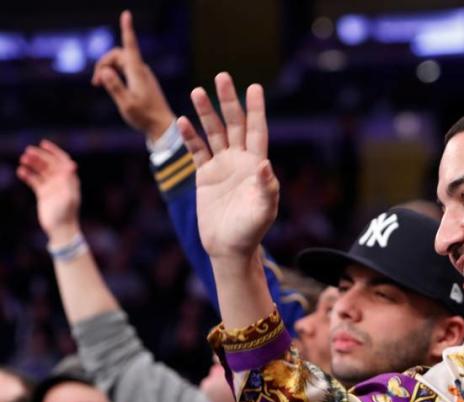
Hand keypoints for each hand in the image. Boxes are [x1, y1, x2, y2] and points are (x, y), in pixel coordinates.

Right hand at [17, 141, 81, 244]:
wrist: (60, 229)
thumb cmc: (66, 213)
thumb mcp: (69, 196)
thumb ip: (69, 180)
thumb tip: (71, 164)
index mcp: (69, 180)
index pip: (63, 161)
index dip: (54, 151)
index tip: (43, 144)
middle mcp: (61, 181)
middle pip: (49, 164)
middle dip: (40, 156)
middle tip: (28, 152)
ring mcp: (51, 187)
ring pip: (40, 171)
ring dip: (32, 164)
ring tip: (23, 160)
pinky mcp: (42, 193)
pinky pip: (34, 180)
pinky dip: (27, 175)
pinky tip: (21, 171)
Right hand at [92, 11, 174, 141]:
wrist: (162, 127)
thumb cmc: (144, 117)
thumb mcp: (126, 104)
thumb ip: (114, 87)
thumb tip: (104, 71)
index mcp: (138, 72)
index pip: (130, 46)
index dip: (127, 30)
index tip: (127, 14)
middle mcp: (141, 70)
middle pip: (118, 54)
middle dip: (103, 62)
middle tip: (95, 82)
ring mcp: (143, 75)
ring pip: (120, 62)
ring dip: (107, 68)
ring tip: (98, 84)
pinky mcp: (142, 81)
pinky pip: (125, 70)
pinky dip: (114, 73)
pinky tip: (108, 85)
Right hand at [179, 72, 277, 262]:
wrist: (229, 248)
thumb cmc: (251, 231)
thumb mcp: (264, 211)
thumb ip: (267, 188)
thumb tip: (266, 164)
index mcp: (257, 165)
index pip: (257, 131)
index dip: (256, 110)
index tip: (254, 87)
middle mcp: (240, 161)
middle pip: (234, 124)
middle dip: (229, 101)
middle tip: (223, 76)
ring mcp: (222, 167)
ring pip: (214, 133)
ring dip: (206, 113)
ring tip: (198, 91)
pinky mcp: (205, 176)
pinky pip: (197, 151)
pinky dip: (190, 136)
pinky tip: (183, 120)